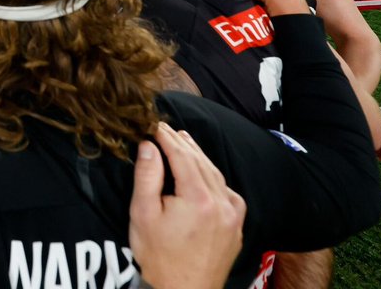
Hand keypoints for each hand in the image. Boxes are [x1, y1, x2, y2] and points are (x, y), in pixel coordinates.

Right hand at [130, 122, 244, 288]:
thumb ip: (147, 176)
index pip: (182, 155)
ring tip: (184, 142)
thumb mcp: (143, 214)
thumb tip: (149, 146)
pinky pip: (227, 192)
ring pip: (216, 175)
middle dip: (183, 143)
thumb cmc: (159, 257)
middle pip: (201, 162)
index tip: (154, 124)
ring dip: (199, 157)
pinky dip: (214, 177)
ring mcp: (233, 215)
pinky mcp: (237, 227)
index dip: (167, 137)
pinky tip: (204, 173)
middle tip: (166, 128)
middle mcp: (222, 203)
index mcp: (198, 198)